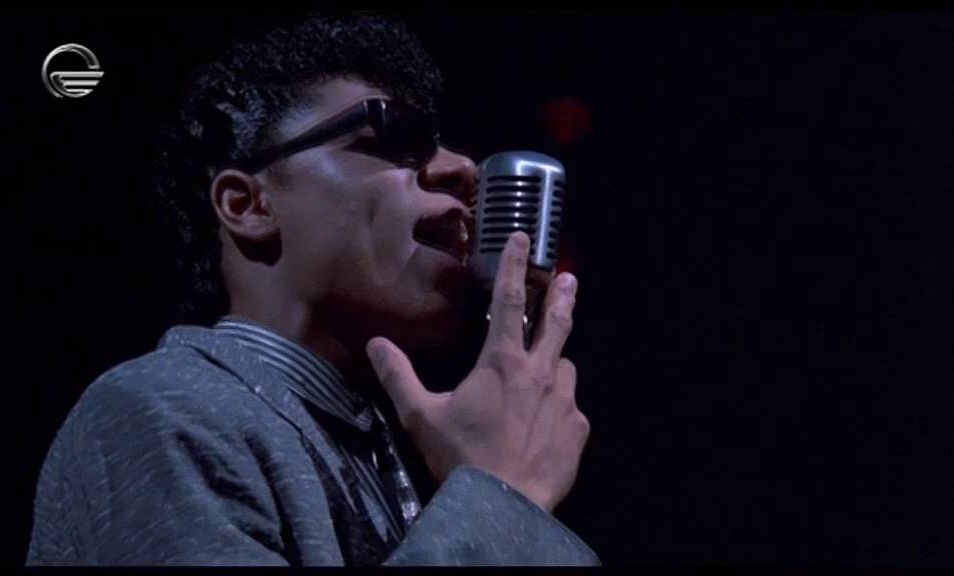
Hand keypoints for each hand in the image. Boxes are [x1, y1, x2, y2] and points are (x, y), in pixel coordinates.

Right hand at [366, 231, 588, 512]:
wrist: (504, 505)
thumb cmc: (460, 456)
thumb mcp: (420, 416)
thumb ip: (398, 376)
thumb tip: (374, 344)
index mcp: (502, 362)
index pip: (510, 300)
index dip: (514, 264)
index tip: (522, 238)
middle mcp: (539, 373)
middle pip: (556, 323)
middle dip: (561, 296)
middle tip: (568, 278)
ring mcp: (564, 401)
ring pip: (564, 367)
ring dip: (554, 363)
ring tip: (544, 373)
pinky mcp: (578, 429)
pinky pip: (571, 407)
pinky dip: (559, 407)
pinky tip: (545, 424)